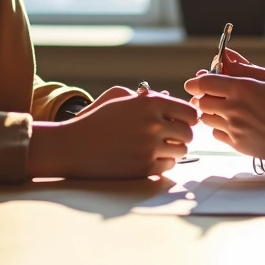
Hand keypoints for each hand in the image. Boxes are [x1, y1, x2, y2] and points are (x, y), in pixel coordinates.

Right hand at [28, 91, 197, 178]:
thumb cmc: (98, 119)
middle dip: (181, 136)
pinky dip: (162, 163)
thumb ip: (150, 99)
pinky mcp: (144, 167)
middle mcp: (154, 123)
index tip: (181, 122)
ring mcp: (150, 147)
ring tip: (159, 148)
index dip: (187, 119)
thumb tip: (173, 101)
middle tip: (170, 138)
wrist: (75, 145)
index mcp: (150, 102)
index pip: (189, 113)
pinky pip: (169, 166)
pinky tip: (149, 158)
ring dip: (173, 151)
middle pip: (189, 134)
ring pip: (181, 151)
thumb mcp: (121, 97)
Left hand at [182, 47, 264, 165]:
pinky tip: (233, 123)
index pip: (204, 83)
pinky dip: (219, 127)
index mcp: (241, 89)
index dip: (197, 80)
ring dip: (210, 111)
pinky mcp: (237, 145)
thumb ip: (243, 66)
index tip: (197, 80)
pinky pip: (216, 134)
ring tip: (225, 107)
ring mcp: (234, 129)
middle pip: (201, 101)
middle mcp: (233, 109)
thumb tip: (225, 55)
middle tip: (213, 92)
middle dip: (203, 95)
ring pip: (206, 118)